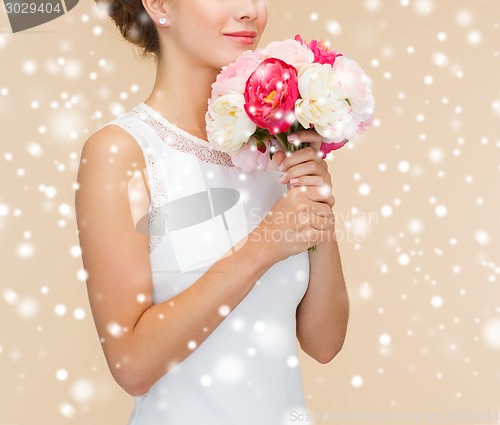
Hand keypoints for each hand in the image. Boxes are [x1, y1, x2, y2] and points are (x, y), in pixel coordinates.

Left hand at [271, 129, 336, 246]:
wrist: (306, 211)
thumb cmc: (296, 190)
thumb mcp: (287, 174)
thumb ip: (283, 163)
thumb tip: (278, 153)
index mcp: (313, 156)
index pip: (315, 138)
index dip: (305, 135)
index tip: (290, 138)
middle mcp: (322, 163)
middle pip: (310, 153)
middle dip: (293, 159)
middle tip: (280, 169)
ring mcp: (326, 176)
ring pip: (313, 165)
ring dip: (296, 171)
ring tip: (284, 179)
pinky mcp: (328, 188)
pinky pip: (317, 180)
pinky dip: (303, 181)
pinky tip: (292, 186)